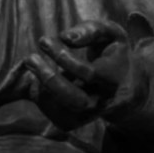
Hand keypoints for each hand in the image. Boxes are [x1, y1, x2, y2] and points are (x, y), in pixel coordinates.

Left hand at [23, 17, 147, 130]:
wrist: (123, 86)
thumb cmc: (111, 54)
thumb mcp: (111, 35)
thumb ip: (92, 30)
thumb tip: (66, 37)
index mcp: (115, 79)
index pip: (88, 74)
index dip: (63, 57)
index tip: (44, 40)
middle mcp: (105, 101)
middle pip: (75, 100)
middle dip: (49, 80)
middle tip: (30, 58)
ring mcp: (90, 115)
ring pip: (62, 111)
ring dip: (40, 88)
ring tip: (32, 63)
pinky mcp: (75, 122)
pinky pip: (53, 115)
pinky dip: (40, 96)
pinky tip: (39, 79)